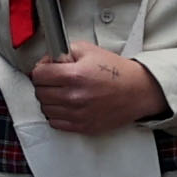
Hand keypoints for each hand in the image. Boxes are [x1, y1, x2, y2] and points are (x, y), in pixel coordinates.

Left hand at [29, 44, 160, 133]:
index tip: (45, 70)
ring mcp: (77, 114)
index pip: (38, 75)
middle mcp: (74, 97)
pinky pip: (55, 123)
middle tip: (53, 80)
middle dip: (43, 84)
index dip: (40, 69)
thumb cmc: (115, 71)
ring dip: (49, 100)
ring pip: (45, 109)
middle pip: (39, 92)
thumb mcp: (89, 50)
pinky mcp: (82, 126)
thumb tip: (46, 62)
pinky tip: (65, 105)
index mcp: (74, 75)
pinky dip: (56, 114)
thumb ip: (63, 52)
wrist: (137, 91)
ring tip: (61, 92)